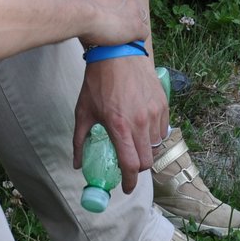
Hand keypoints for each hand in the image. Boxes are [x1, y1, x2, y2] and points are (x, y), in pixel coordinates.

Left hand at [73, 55, 169, 192]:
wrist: (117, 53)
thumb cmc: (98, 82)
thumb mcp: (83, 112)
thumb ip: (80, 140)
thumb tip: (77, 163)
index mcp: (120, 127)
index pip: (130, 165)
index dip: (128, 182)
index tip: (124, 187)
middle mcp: (140, 122)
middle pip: (146, 161)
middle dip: (136, 168)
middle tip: (127, 163)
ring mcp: (154, 113)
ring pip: (155, 146)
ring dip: (145, 150)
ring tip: (134, 141)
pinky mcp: (162, 103)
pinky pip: (163, 129)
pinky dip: (154, 134)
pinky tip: (143, 127)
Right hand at [76, 0, 148, 46]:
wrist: (82, 12)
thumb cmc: (79, 3)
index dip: (119, 5)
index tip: (111, 12)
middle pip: (134, 7)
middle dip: (127, 15)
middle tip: (114, 25)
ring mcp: (136, 12)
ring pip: (141, 20)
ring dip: (132, 27)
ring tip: (120, 37)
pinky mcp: (137, 28)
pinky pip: (143, 34)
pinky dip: (136, 39)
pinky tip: (125, 43)